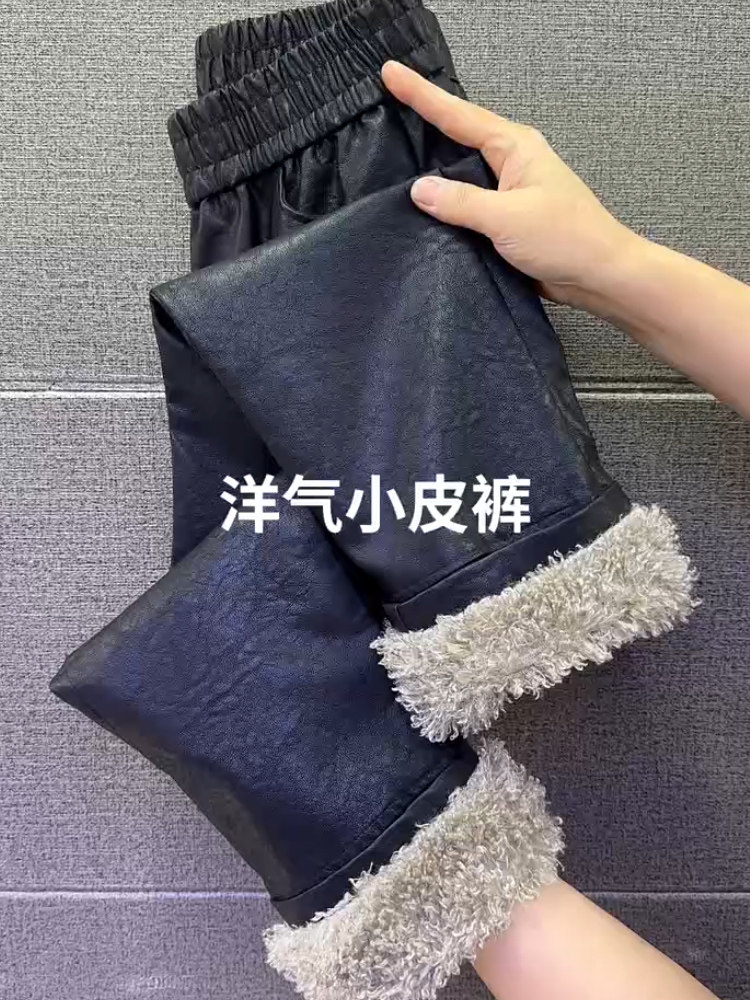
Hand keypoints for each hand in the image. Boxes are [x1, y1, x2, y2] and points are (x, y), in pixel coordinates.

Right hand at [381, 61, 637, 307]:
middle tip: (389, 98)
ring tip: (398, 146)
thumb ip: (461, 202)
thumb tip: (420, 189)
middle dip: (425, 117)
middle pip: (458, 134)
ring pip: (461, 169)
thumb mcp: (507, 219)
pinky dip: (446, 200)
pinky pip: (467, 201)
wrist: (599, 275)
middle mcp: (511, 161)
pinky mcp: (505, 218)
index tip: (391, 74)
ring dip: (433, 164)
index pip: (458, 115)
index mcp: (515, 147)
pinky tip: (426, 204)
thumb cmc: (569, 240)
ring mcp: (508, 189)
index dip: (421, 95)